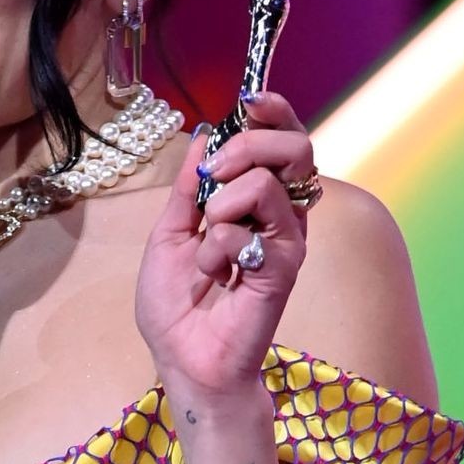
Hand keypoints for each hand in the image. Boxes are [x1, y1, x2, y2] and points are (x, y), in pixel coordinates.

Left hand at [136, 92, 316, 407]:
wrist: (184, 360)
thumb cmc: (178, 308)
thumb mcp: (168, 234)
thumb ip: (187, 188)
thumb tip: (203, 136)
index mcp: (255, 203)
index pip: (281, 142)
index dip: (272, 113)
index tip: (249, 102)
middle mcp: (279, 217)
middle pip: (295, 149)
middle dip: (251, 144)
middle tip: (214, 173)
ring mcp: (287, 241)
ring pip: (274, 181)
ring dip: (226, 198)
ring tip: (206, 234)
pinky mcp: (284, 268)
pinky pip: (253, 229)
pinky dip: (218, 245)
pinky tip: (214, 273)